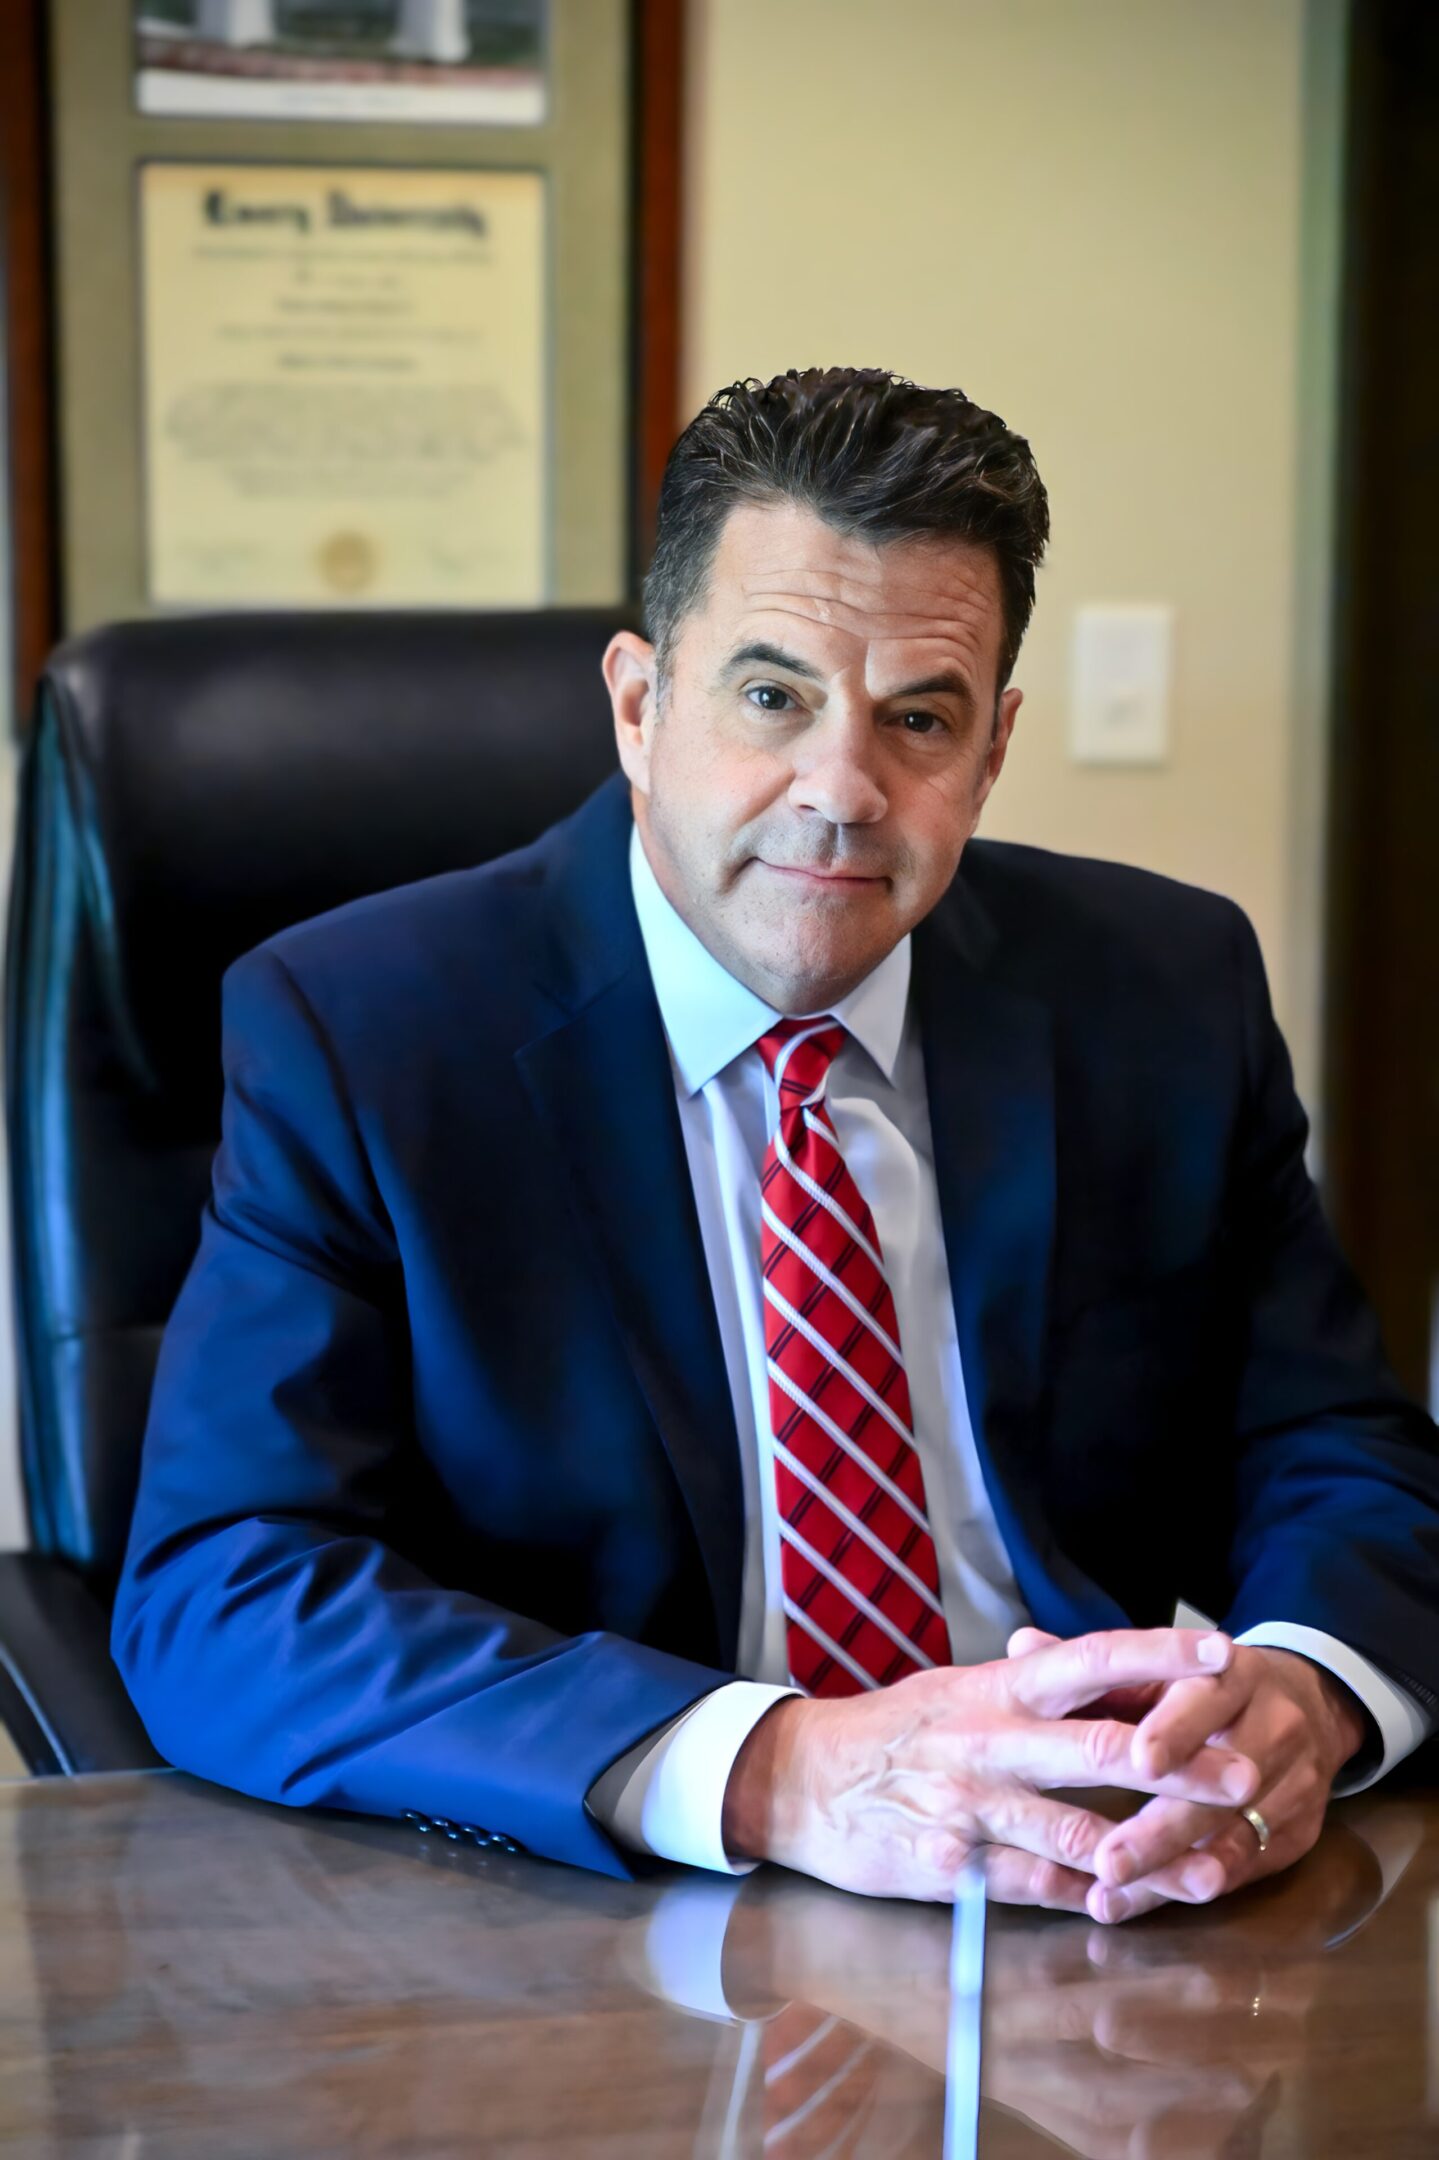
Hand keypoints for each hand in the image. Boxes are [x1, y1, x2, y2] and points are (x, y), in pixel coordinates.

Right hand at [720, 1629, 1259, 1905]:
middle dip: (1179, 1765)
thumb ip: (1037, 1685)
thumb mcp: (964, 1689)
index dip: (1157, 1656)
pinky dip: (1088, 1896)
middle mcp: (990, 1739)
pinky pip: (1036, 1886)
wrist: (801, 1779)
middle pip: (1098, 1748)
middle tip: (1245, 1774)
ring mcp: (971, 1805)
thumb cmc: (895, 1730)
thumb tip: (1118, 1675)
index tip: (1220, 1656)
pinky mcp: (951, 1866)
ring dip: (1150, 1852)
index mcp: (998, 1685)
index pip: (1090, 1659)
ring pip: (1079, 1831)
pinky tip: (1130, 1903)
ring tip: (1211, 1865)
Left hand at [1084, 1644, 1367, 1921]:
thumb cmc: (1204, 1687)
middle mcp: (1274, 1724)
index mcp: (1232, 1674)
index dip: (1175, 1730)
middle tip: (1108, 1859)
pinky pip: (1247, 1866)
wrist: (1307, 1706)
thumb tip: (1020, 1642)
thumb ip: (1094, 1668)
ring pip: (1234, 1832)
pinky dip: (1192, 1885)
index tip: (1140, 1759)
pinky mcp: (1300, 1831)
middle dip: (1164, 1825)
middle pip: (1222, 1781)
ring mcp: (1295, 1782)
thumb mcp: (1161, 1664)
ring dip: (1172, 1868)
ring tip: (1113, 1891)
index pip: (1207, 1699)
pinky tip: (1145, 1902)